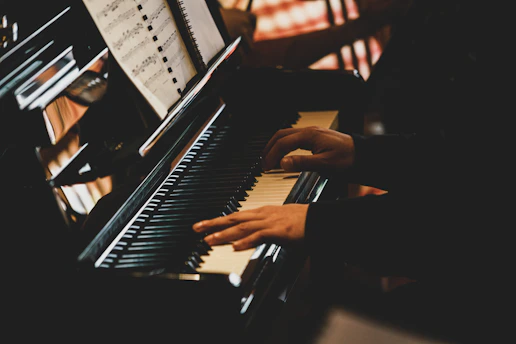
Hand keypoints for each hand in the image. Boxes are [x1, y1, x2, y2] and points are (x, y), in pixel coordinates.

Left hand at [192, 204, 308, 250]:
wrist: (319, 219)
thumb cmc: (303, 221)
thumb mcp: (279, 223)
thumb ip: (264, 229)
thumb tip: (252, 236)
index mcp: (262, 212)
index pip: (236, 216)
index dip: (219, 220)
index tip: (205, 225)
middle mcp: (263, 214)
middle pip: (233, 218)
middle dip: (213, 224)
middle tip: (196, 228)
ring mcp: (270, 222)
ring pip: (242, 227)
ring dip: (224, 234)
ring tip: (209, 240)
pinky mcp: (279, 231)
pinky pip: (259, 236)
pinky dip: (246, 241)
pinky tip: (235, 247)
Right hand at [261, 126, 354, 174]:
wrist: (363, 155)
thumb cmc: (347, 159)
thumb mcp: (324, 164)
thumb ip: (302, 163)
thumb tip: (283, 163)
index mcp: (309, 136)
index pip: (282, 143)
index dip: (271, 156)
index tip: (266, 168)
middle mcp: (309, 132)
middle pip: (281, 135)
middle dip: (269, 149)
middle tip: (263, 163)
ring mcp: (312, 133)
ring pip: (286, 135)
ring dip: (275, 146)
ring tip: (269, 159)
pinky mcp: (315, 138)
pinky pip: (294, 138)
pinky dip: (284, 146)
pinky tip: (284, 155)